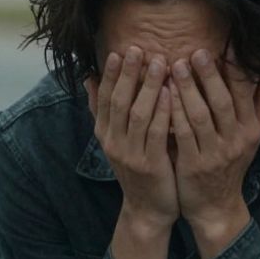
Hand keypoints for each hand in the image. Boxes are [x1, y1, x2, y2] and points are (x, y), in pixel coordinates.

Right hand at [87, 46, 176, 232]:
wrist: (147, 209)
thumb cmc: (138, 168)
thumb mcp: (116, 139)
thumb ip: (103, 110)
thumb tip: (88, 77)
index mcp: (104, 134)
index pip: (105, 98)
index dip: (111, 75)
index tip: (118, 51)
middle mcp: (113, 142)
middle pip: (119, 102)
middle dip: (128, 74)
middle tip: (137, 49)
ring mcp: (130, 155)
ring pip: (137, 114)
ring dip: (148, 87)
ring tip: (159, 62)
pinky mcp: (150, 165)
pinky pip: (155, 133)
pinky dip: (161, 112)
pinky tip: (170, 93)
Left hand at [168, 48, 259, 258]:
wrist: (216, 206)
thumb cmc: (230, 165)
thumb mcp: (252, 138)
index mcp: (251, 129)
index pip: (245, 92)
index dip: (235, 68)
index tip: (225, 45)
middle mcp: (236, 140)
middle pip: (223, 101)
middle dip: (209, 75)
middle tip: (195, 51)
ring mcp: (215, 153)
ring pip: (201, 115)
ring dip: (187, 89)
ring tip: (174, 66)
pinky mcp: (194, 164)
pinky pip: (183, 133)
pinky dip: (174, 112)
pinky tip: (164, 95)